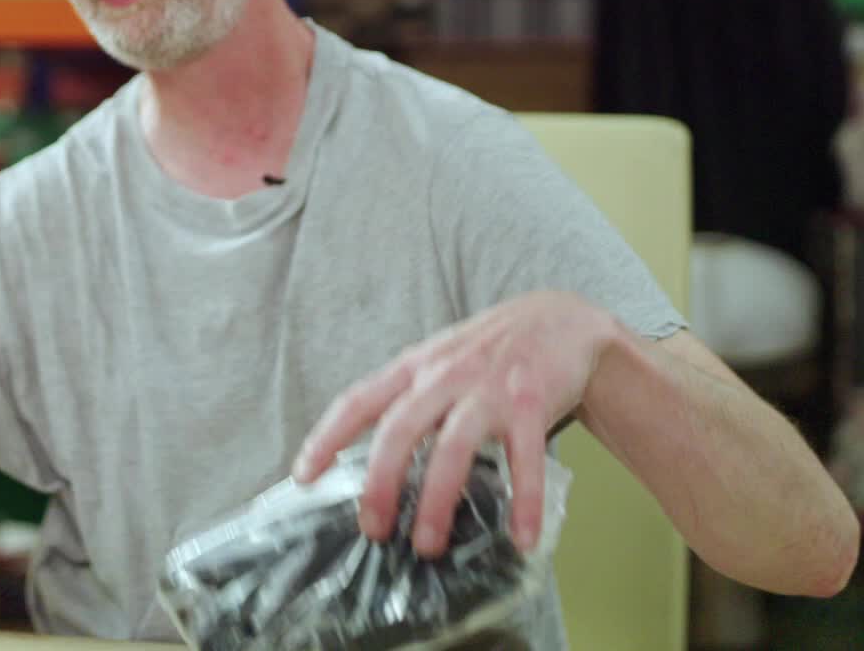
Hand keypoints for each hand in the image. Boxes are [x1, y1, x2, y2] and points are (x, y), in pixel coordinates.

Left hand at [290, 290, 622, 558]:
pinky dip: (524, 502)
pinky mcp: (532, 404)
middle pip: (400, 429)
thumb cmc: (488, 351)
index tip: (303, 476)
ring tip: (428, 544)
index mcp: (414, 368)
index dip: (326, 437)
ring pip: (454, 446)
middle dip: (380, 483)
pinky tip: (522, 538)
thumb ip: (408, 400)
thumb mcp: (437, 361)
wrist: (560, 319)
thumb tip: (374, 462)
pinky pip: (525, 460)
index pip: (358, 401)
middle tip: (372, 529)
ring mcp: (489, 390)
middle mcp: (445, 376)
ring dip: (438, 499)